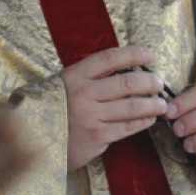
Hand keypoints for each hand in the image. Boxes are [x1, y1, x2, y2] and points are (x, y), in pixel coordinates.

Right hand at [62, 46, 167, 170]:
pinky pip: (127, 127)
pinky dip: (143, 122)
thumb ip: (88, 77)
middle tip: (159, 83)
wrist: (34, 140)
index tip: (148, 54)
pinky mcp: (97, 137)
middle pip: (127, 83)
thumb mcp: (63, 85)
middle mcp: (83, 94)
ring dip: (153, 104)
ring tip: (162, 104)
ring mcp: (91, 117)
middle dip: (149, 82)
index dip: (132, 54)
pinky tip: (150, 119)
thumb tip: (123, 69)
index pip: (109, 59)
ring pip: (132, 107)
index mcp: (74, 76)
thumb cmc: (52, 110)